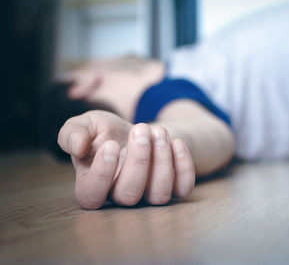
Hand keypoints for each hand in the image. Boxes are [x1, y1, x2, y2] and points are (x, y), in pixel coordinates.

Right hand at [58, 110, 194, 208]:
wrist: (138, 130)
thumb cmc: (108, 132)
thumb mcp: (87, 124)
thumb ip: (73, 132)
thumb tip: (76, 146)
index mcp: (93, 185)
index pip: (91, 196)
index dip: (101, 174)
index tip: (111, 144)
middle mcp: (121, 195)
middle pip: (129, 195)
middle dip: (138, 160)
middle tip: (142, 129)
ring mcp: (149, 195)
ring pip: (158, 195)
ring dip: (162, 160)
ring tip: (159, 131)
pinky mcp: (174, 188)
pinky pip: (183, 189)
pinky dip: (184, 166)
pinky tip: (177, 142)